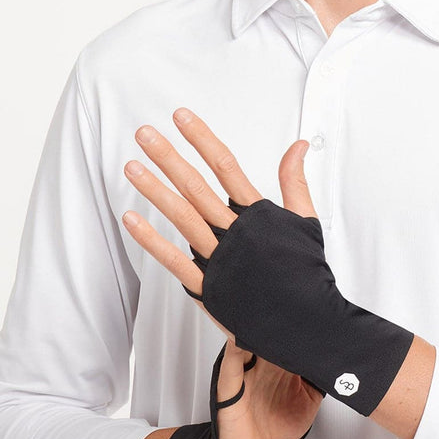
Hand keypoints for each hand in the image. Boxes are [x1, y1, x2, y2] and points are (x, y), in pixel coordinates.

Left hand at [122, 108, 321, 438]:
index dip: (202, 138)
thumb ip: (295, 180)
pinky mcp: (209, 286)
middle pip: (197, 186)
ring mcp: (221, 258)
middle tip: (144, 133)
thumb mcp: (305, 220)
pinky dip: (151, 239)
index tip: (181, 117)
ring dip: (154, 190)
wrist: (307, 322)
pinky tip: (131, 218)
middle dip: (168, 156)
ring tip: (131, 167)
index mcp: (259, 213)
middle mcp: (237, 231)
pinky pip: (174, 259)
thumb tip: (298, 144)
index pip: (226, 165)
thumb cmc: (307, 271)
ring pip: (182, 216)